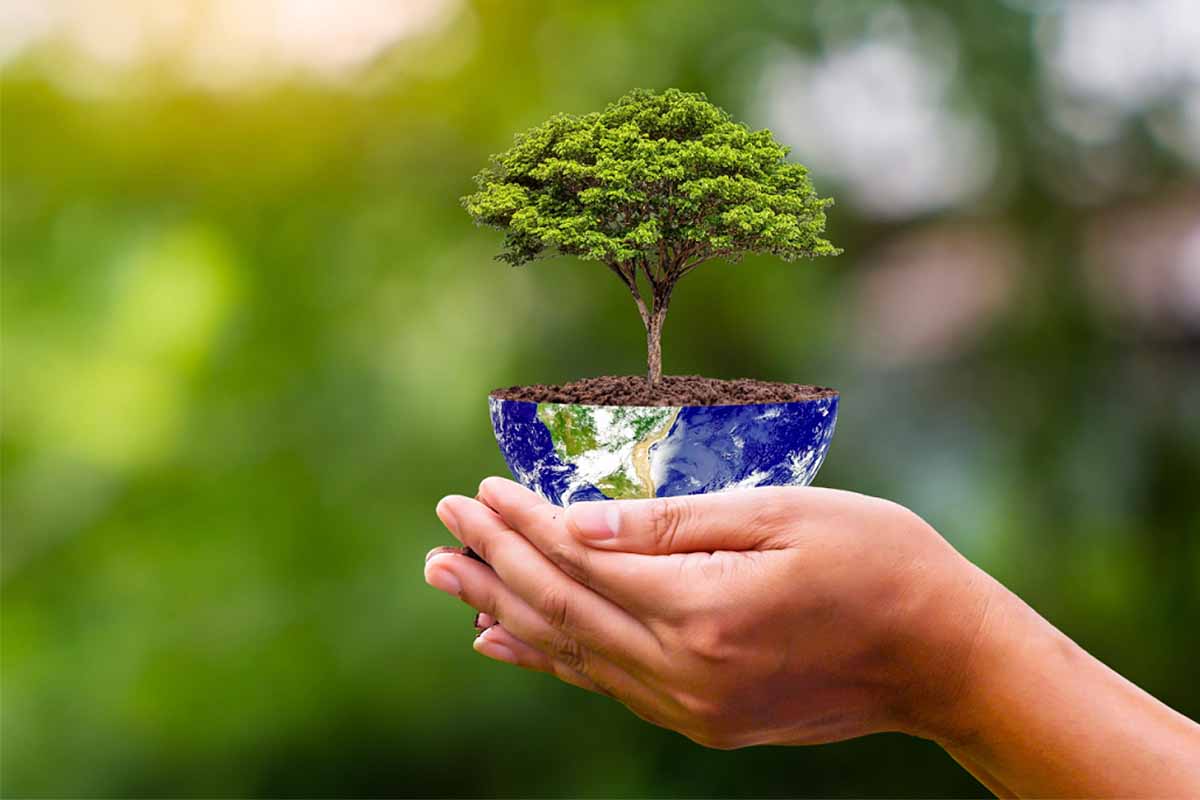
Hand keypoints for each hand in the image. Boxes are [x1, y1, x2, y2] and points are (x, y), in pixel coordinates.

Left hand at [423, 477, 993, 748]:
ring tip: (446, 576)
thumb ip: (672, 524)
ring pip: (570, 653)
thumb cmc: (879, 562)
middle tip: (444, 521)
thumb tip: (575, 520)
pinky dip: (547, 657)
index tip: (479, 490)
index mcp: (705, 609)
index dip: (523, 524)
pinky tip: (502, 640)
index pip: (581, 562)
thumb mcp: (783, 516)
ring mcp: (690, 705)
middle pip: (561, 610)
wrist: (943, 658)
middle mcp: (685, 671)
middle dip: (495, 562)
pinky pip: (603, 684)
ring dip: (502, 610)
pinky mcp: (701, 717)